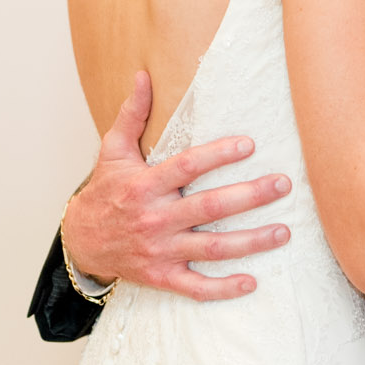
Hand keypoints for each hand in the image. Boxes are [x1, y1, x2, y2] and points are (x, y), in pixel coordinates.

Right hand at [60, 71, 293, 300]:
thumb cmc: (105, 191)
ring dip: (250, 242)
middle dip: (249, 197)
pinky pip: (196, 288)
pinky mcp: (162, 276)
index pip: (186, 167)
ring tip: (283, 231)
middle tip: (283, 185)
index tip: (249, 145)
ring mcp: (160, 251)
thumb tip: (142, 75)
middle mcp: (155, 219)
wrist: (81, 241)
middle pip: (209, 208)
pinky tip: (252, 282)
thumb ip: (132, 114)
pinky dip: (223, 288)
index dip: (218, 156)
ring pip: (212, 248)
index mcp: (144, 185)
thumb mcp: (113, 150)